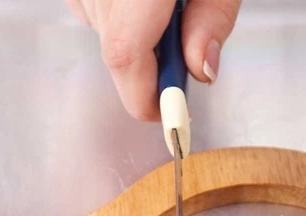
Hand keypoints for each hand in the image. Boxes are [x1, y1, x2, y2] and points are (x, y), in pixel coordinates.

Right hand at [67, 0, 240, 120]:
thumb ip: (212, 16)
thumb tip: (202, 69)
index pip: (124, 54)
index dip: (147, 96)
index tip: (172, 115)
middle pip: (114, 49)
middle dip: (151, 67)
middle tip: (184, 44)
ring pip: (103, 31)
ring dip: (138, 36)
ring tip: (165, 2)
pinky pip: (92, 8)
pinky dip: (120, 12)